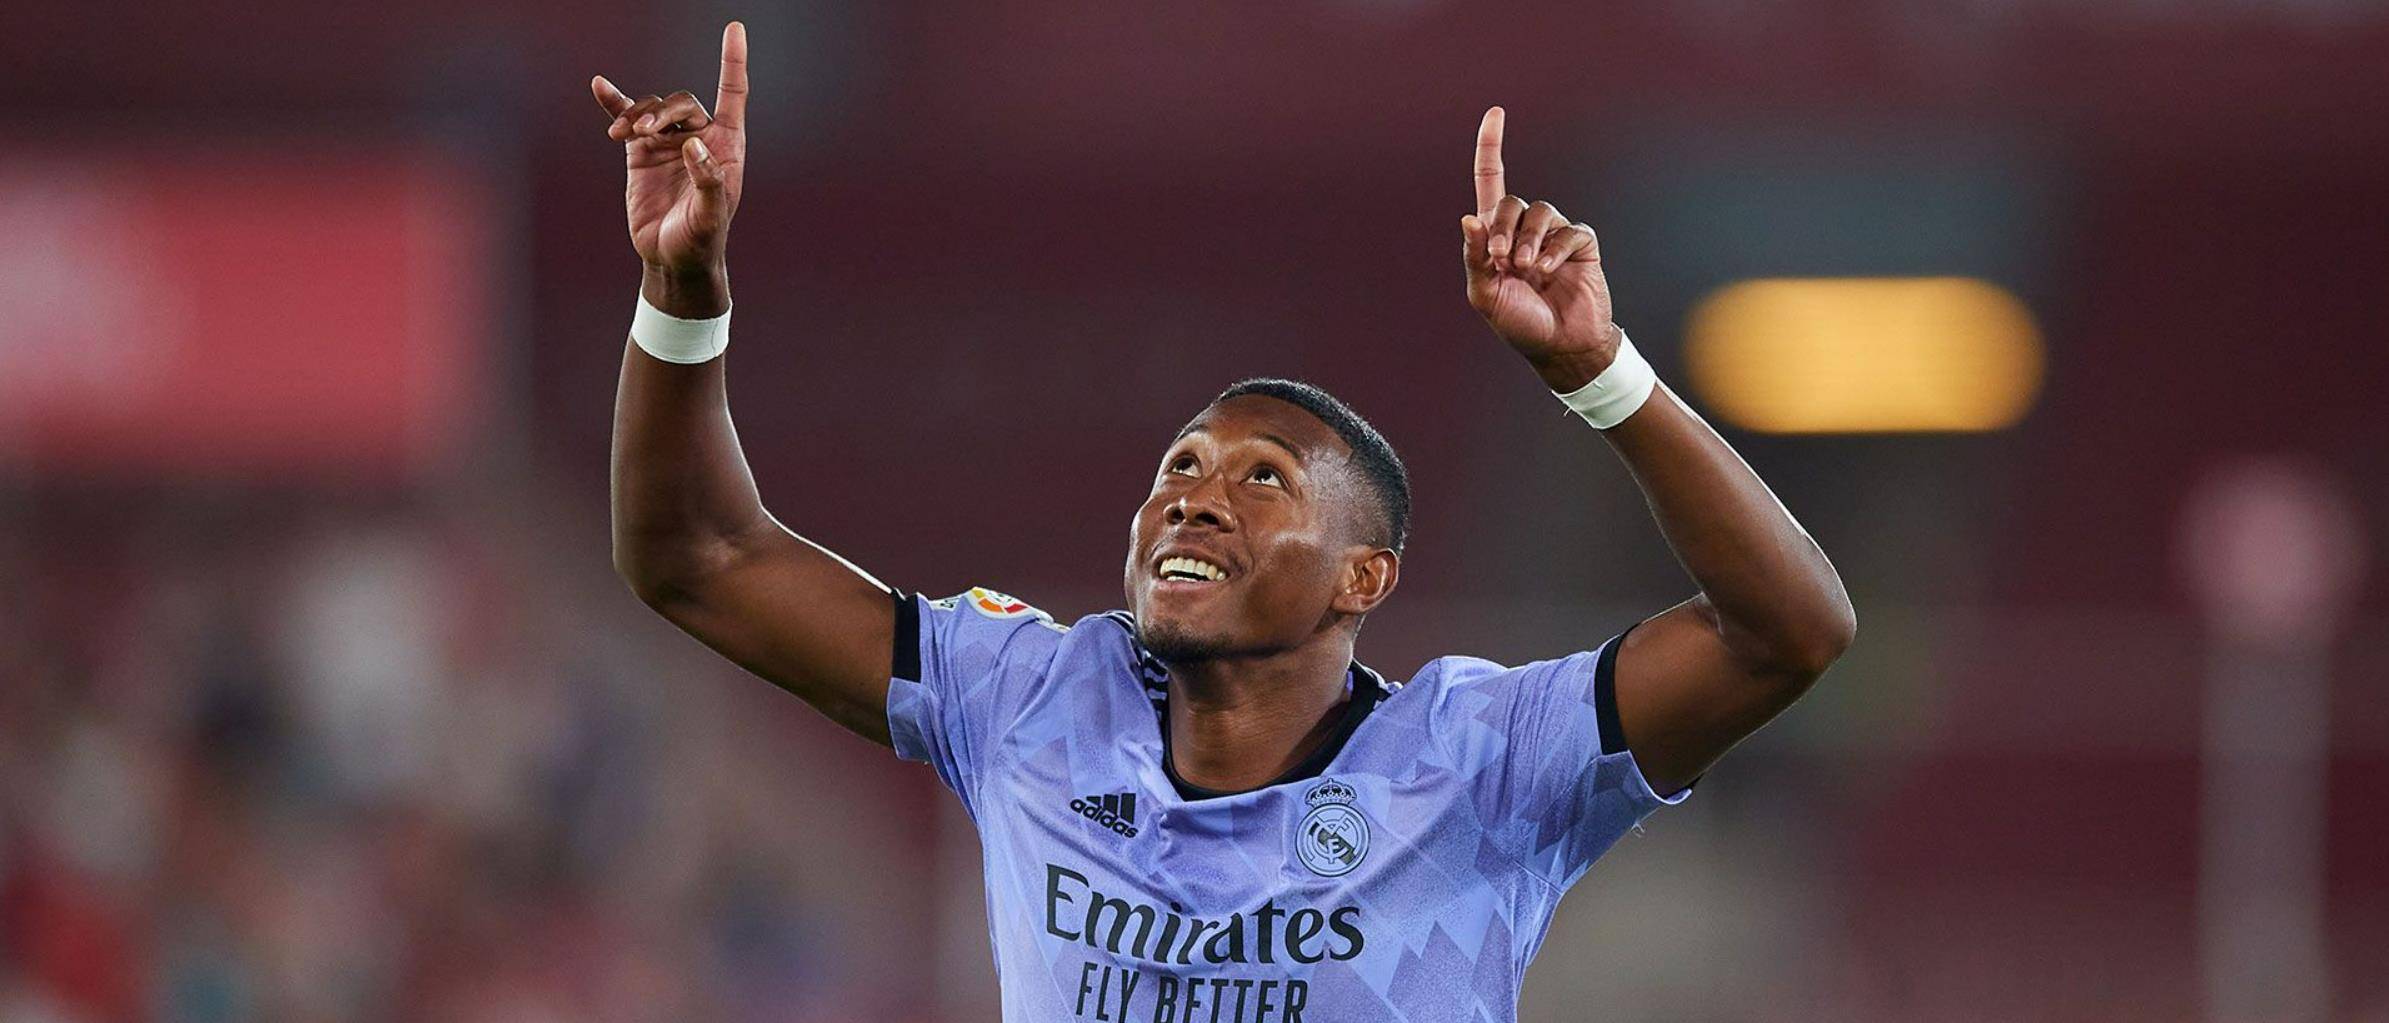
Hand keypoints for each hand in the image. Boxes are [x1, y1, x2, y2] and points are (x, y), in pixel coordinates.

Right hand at [591, 22, 749, 286]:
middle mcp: (699, 138)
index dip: (733, 62)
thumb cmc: (701, 239)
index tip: (734, 29)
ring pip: (653, 109)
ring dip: (637, 114)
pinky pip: (627, 120)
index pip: (733, 94)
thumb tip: (693, 145)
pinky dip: (615, 103)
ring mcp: (669, 143)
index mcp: (725, 146)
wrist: (671, 258)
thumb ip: (708, 180)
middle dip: (663, 111)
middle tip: (645, 132)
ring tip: (623, 135)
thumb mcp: (711, 216)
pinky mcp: (642, 153)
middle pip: (682, 102)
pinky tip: (600, 86)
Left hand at [1460, 107, 1620, 392]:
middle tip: (1502, 261)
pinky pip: (1569, 231)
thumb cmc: (1519, 322)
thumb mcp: (1485, 295)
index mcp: (1495, 236)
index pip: (1491, 180)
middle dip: (1503, 228)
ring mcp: (1554, 235)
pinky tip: (1550, 272)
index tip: (1496, 112)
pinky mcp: (1580, 245)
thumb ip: (1474, 258)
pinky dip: (1556, 250)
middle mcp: (1524, 228)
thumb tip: (1468, 218)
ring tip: (1528, 270)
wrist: (1560, 346)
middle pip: (1512, 202)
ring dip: (1529, 241)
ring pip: (1540, 213)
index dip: (1491, 147)